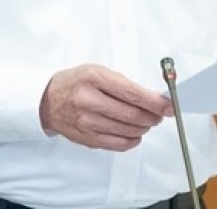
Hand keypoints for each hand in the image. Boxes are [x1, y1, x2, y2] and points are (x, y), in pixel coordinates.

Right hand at [39, 64, 171, 151]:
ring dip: (143, 127)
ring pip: (128, 131)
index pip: (132, 93)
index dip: (154, 102)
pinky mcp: (87, 138)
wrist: (48, 100)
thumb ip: (123, 83)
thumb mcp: (97, 71)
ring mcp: (87, 121)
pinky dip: (132, 140)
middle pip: (132, 115)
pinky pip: (118, 144)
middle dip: (152, 116)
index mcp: (94, 78)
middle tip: (159, 114)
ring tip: (145, 122)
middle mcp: (89, 100)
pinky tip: (134, 133)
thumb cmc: (75, 83)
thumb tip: (151, 97)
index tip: (168, 106)